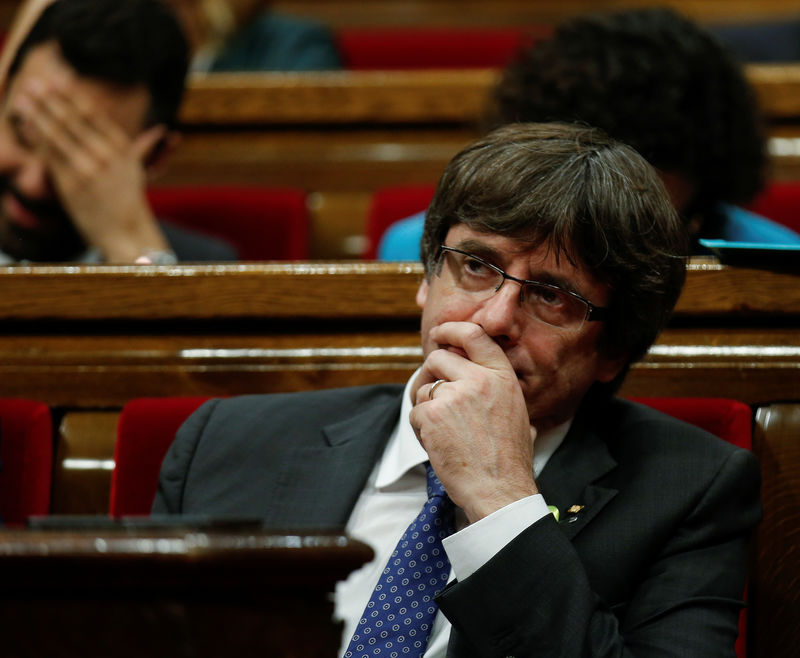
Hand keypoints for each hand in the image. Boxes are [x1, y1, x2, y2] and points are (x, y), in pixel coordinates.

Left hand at [16, 77, 169, 261]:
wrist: (127, 234)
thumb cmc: (129, 202)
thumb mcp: (137, 170)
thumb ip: (142, 147)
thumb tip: (165, 132)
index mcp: (123, 149)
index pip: (94, 115)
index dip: (74, 96)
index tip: (60, 80)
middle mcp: (106, 156)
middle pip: (73, 120)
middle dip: (52, 99)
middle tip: (35, 82)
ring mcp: (87, 169)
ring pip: (58, 135)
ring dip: (38, 114)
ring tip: (24, 99)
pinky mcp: (71, 184)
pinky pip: (49, 156)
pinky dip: (37, 138)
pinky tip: (27, 125)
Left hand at [409, 321, 537, 522]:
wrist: (499, 490)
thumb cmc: (508, 459)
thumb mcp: (517, 413)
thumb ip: (496, 389)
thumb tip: (476, 377)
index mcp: (502, 377)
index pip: (474, 335)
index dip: (451, 329)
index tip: (439, 333)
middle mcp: (478, 380)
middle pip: (439, 358)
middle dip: (431, 376)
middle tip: (434, 397)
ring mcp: (454, 395)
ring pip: (424, 387)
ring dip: (426, 407)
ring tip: (445, 432)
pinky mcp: (432, 415)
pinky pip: (415, 412)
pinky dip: (421, 429)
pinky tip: (439, 444)